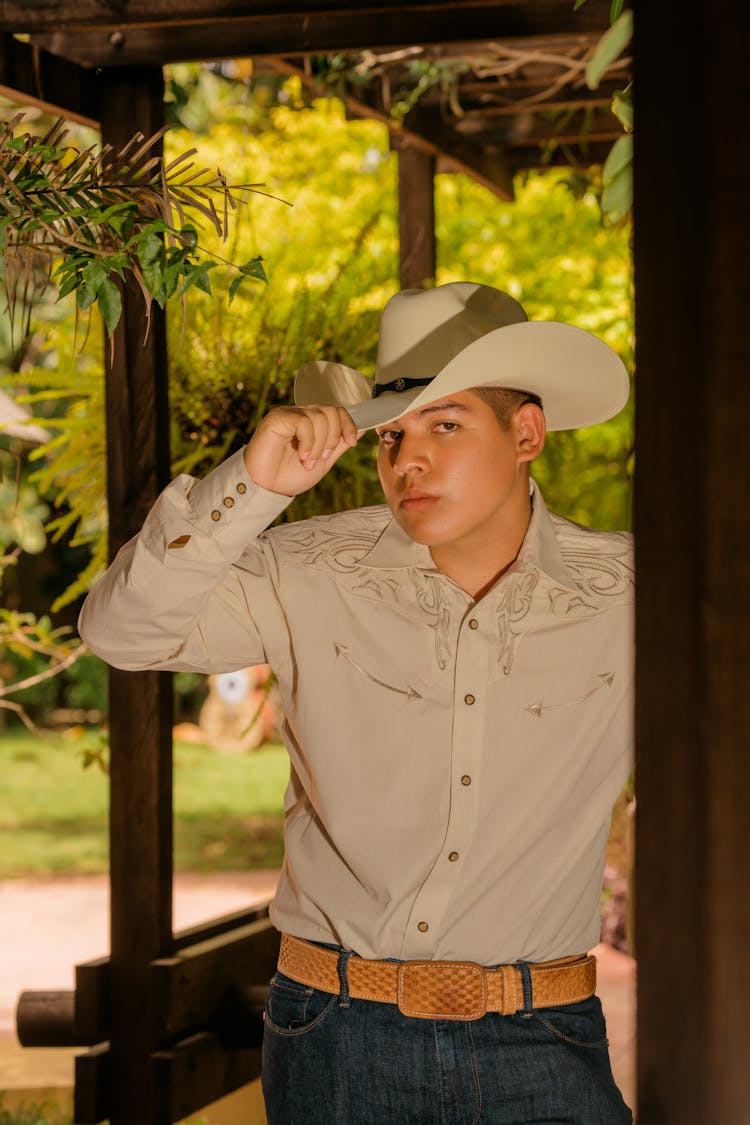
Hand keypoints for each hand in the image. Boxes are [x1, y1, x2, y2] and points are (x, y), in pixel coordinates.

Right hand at [243, 405, 360, 495]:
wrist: (267, 487)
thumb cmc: (290, 475)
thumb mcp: (323, 460)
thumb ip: (339, 444)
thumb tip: (362, 429)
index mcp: (312, 422)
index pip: (338, 411)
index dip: (348, 425)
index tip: (351, 443)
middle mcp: (301, 414)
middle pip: (332, 411)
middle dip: (333, 438)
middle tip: (323, 457)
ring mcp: (289, 414)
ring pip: (320, 417)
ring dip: (319, 445)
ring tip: (308, 461)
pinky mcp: (277, 418)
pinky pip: (303, 421)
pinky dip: (308, 442)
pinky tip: (301, 455)